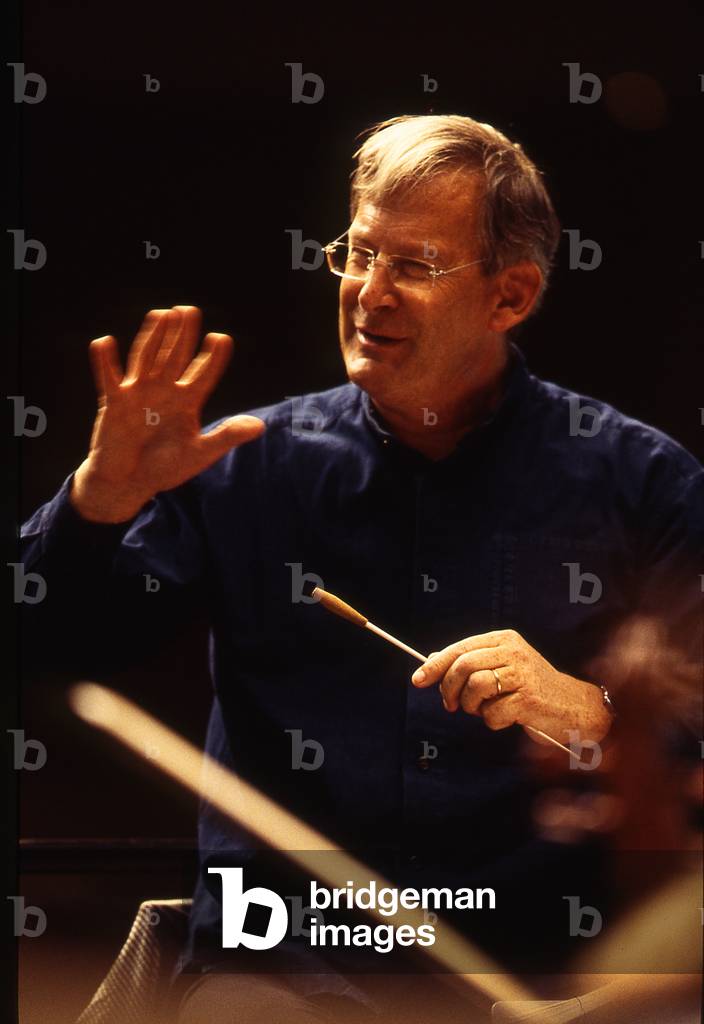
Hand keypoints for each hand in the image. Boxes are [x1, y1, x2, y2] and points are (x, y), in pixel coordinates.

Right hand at [71, 306, 265, 521]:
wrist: (128, 484)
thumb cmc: (164, 469)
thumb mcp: (200, 454)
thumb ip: (227, 436)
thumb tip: (260, 426)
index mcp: (187, 402)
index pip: (204, 373)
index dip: (213, 357)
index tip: (221, 339)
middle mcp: (164, 391)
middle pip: (175, 357)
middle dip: (183, 335)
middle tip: (190, 310)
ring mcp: (138, 394)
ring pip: (147, 358)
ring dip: (153, 337)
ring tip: (162, 314)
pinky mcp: (114, 403)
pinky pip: (109, 378)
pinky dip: (105, 361)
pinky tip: (105, 342)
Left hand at [411, 629, 612, 745]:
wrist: (573, 707)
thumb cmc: (531, 688)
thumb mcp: (501, 668)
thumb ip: (470, 663)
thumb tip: (431, 662)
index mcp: (504, 639)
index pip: (460, 648)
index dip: (435, 665)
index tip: (418, 680)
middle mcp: (513, 652)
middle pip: (464, 665)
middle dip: (449, 688)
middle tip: (451, 705)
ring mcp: (523, 674)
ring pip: (476, 686)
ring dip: (472, 706)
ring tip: (482, 710)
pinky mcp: (529, 699)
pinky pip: (493, 712)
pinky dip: (492, 721)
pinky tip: (506, 718)